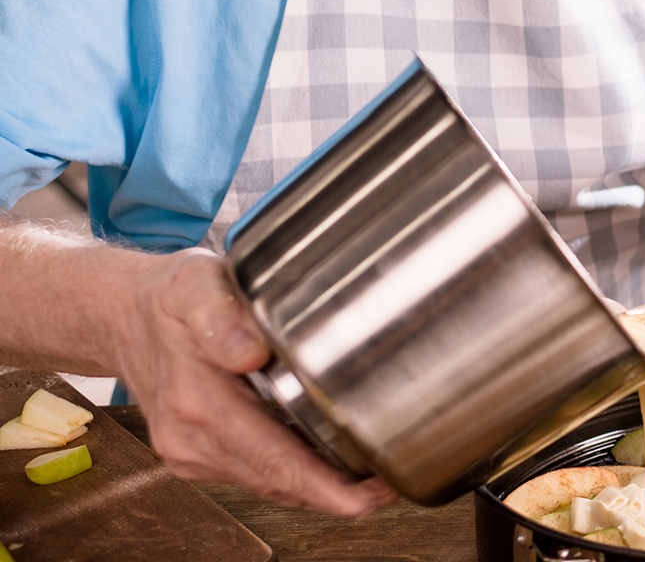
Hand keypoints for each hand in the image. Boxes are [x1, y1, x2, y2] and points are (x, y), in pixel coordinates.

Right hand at [113, 249, 395, 515]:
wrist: (123, 315)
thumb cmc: (169, 297)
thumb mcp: (195, 284)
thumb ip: (221, 315)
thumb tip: (249, 352)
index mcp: (197, 401)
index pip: (272, 461)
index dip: (326, 486)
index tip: (370, 494)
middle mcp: (189, 437)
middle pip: (274, 483)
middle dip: (334, 494)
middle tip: (387, 487)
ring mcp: (189, 450)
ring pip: (264, 483)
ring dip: (314, 487)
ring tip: (367, 478)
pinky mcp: (192, 452)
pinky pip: (249, 472)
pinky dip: (287, 473)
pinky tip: (322, 461)